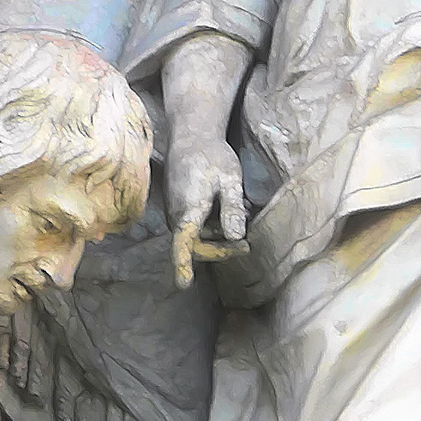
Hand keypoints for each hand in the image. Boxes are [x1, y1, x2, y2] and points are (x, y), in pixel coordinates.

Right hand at [167, 138, 246, 289]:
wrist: (191, 134)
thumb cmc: (211, 155)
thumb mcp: (230, 180)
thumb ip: (232, 209)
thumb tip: (235, 237)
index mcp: (188, 211)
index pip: (183, 244)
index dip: (183, 265)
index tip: (183, 285)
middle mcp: (176, 216)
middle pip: (197, 246)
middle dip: (221, 249)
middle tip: (246, 246)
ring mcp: (175, 213)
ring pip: (197, 236)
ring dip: (218, 234)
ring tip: (237, 213)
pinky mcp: (178, 208)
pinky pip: (195, 226)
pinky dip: (211, 223)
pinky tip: (224, 206)